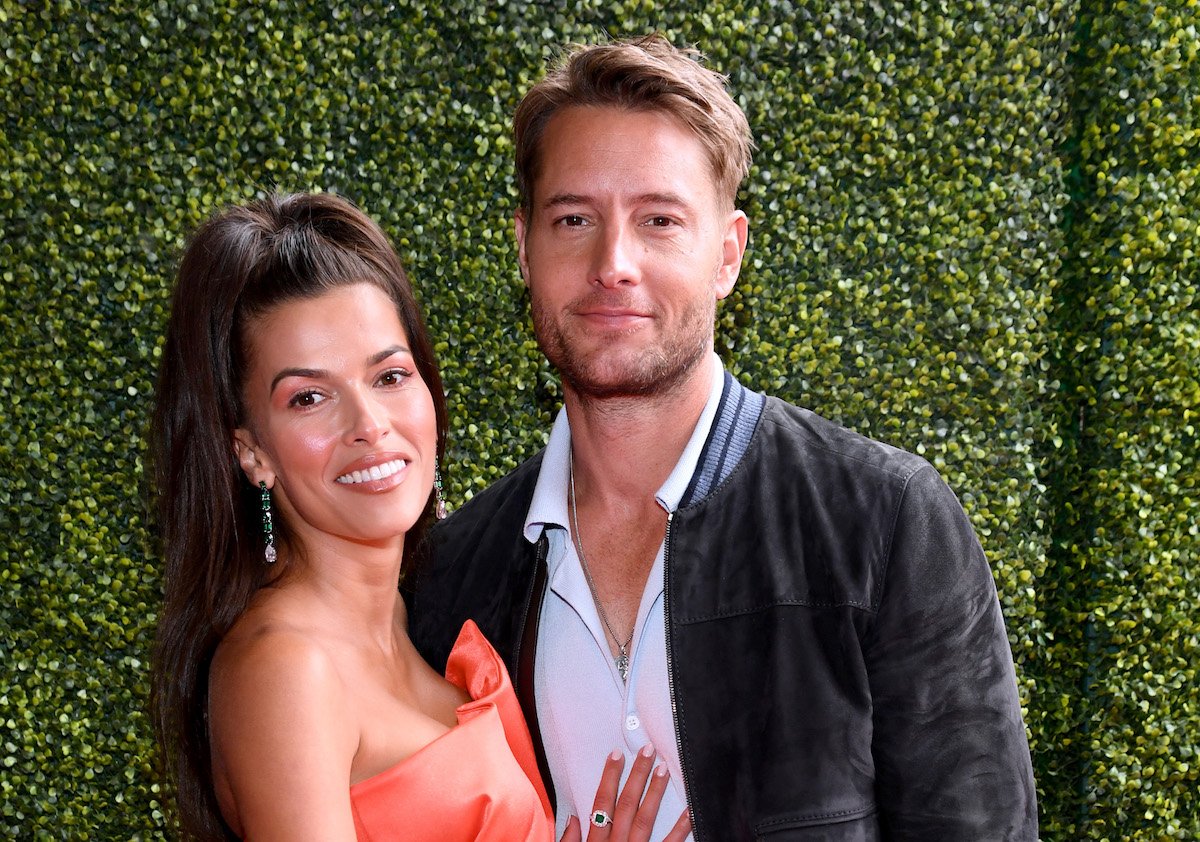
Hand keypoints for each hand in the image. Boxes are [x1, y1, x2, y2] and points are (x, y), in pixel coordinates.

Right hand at [558, 745, 691, 841]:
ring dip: (655, 793)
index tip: (617, 754)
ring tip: (665, 769)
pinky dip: (681, 828)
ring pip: (645, 820)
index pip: (601, 804)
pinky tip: (691, 810)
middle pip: (625, 805)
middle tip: (647, 751)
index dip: (609, 777)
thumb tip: (572, 818)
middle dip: (636, 776)